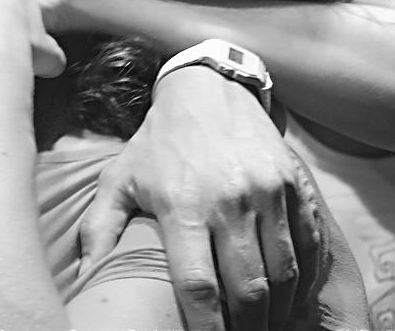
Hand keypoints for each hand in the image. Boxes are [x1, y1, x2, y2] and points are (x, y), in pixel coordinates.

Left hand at [79, 67, 320, 330]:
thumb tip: (85, 276)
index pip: (198, 285)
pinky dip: (303, 279)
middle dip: (247, 327)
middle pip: (249, 289)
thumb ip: (100, 228)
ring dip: (277, 310)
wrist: (210, 88)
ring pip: (284, 273)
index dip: (206, 327)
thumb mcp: (119, 178)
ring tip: (264, 325)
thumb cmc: (159, 143)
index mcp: (183, 205)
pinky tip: (289, 296)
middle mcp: (229, 200)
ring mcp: (268, 192)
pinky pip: (309, 246)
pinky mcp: (295, 185)